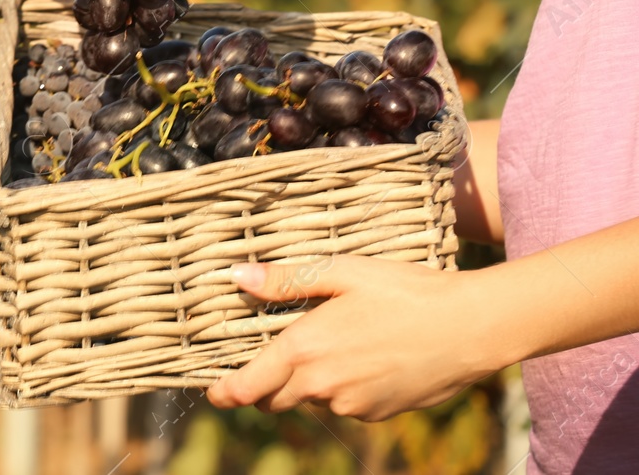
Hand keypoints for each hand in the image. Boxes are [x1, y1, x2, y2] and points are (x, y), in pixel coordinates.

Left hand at [205, 257, 507, 420]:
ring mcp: (353, 405)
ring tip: (337, 341)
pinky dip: (346, 386)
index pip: (247, 387)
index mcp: (304, 350)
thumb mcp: (343, 272)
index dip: (225, 391)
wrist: (471, 327)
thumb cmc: (405, 290)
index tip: (214, 390)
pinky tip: (369, 354)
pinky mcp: (380, 414)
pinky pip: (348, 403)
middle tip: (273, 355)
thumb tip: (238, 277)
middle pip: (274, 399)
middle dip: (266, 384)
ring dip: (312, 380)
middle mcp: (323, 385)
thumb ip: (286, 281)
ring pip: (314, 399)